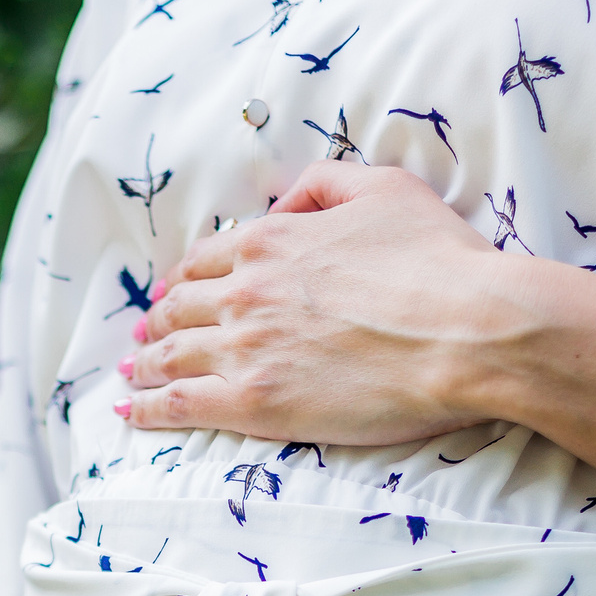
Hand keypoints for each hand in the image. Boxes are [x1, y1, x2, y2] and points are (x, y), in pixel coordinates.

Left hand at [120, 161, 564, 446]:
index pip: (208, 259)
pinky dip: (148, 407)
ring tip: (131, 373)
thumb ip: (325, 183)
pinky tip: (129, 412)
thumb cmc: (440, 259)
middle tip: (143, 334)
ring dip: (145, 362)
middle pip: (181, 307)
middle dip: (157, 319)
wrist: (466, 330)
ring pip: (171, 354)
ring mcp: (244, 349)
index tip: (170, 290)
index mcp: (272, 241)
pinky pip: (180, 403)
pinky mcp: (253, 403)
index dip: (184, 276)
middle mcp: (245, 291)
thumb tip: (283, 198)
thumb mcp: (385, 187)